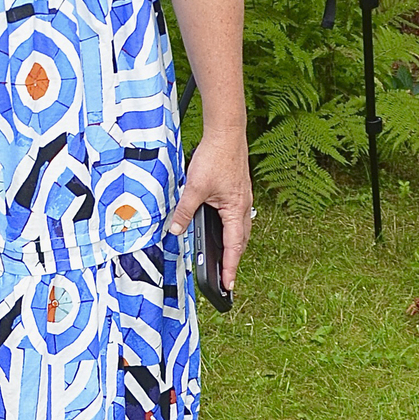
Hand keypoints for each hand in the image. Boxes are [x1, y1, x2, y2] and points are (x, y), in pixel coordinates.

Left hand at [165, 126, 252, 288]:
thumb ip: (184, 211)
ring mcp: (242, 199)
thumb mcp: (194, 188)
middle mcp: (243, 207)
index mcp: (236, 210)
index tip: (228, 285)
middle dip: (234, 260)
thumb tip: (174, 230)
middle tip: (227, 277)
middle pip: (240, 241)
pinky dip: (232, 228)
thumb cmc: (216, 158)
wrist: (226, 134)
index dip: (230, 268)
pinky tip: (224, 228)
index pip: (234, 247)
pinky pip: (237, 216)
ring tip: (226, 259)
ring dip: (234, 245)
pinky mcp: (238, 191)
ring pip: (240, 229)